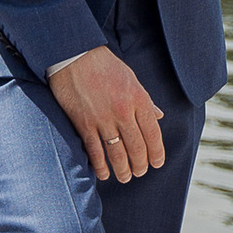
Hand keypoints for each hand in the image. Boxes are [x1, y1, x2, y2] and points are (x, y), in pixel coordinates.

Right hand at [50, 44, 167, 183]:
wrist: (74, 55)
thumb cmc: (104, 65)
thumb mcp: (131, 78)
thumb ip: (145, 100)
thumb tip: (159, 116)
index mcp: (139, 98)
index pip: (153, 133)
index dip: (157, 153)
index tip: (157, 164)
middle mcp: (123, 111)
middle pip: (137, 147)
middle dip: (140, 165)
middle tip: (140, 173)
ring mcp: (103, 119)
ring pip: (117, 154)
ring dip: (123, 170)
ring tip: (125, 177)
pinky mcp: (84, 124)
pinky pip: (95, 152)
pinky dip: (100, 166)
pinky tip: (104, 174)